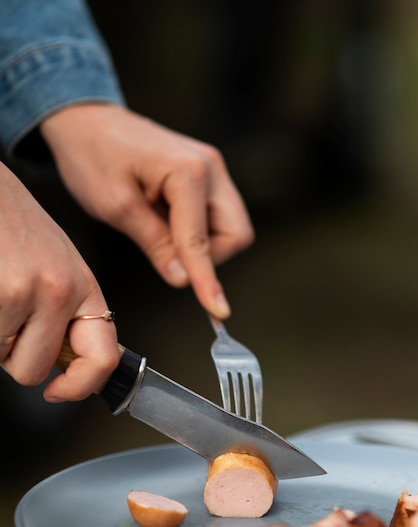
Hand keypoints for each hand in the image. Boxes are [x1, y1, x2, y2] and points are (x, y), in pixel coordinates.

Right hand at [0, 162, 118, 400]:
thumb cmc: (12, 224)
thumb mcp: (56, 264)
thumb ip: (65, 311)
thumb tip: (60, 363)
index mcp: (84, 287)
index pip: (104, 357)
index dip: (79, 387)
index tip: (57, 392)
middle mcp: (64, 291)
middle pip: (35, 370)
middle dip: (13, 356)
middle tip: (6, 320)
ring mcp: (31, 292)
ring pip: (1, 358)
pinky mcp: (2, 293)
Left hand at [40, 104, 253, 317]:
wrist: (87, 120)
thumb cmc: (94, 157)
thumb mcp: (117, 208)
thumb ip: (155, 244)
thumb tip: (183, 280)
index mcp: (188, 172)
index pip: (202, 241)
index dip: (206, 279)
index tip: (218, 312)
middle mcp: (211, 167)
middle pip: (236, 234)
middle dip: (210, 257)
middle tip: (168, 255)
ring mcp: (212, 168)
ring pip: (230, 226)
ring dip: (203, 244)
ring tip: (159, 229)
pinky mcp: (207, 173)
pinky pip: (217, 215)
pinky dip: (198, 230)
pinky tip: (166, 220)